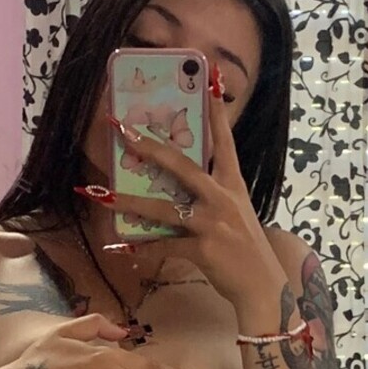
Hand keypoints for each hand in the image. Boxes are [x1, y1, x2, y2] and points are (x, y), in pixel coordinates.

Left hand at [91, 70, 287, 309]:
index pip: (225, 141)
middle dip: (151, 148)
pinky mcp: (204, 249)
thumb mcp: (236, 213)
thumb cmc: (245, 249)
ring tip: (104, 197)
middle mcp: (223, 198)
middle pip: (183, 166)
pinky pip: (165, 245)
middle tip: (124, 131)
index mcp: (233, 185)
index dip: (216, 112)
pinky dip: (143, 248)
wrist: (263, 287)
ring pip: (164, 208)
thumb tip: (177, 185)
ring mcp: (213, 223)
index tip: (210, 81)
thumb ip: (212, 195)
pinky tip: (122, 249)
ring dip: (131, 202)